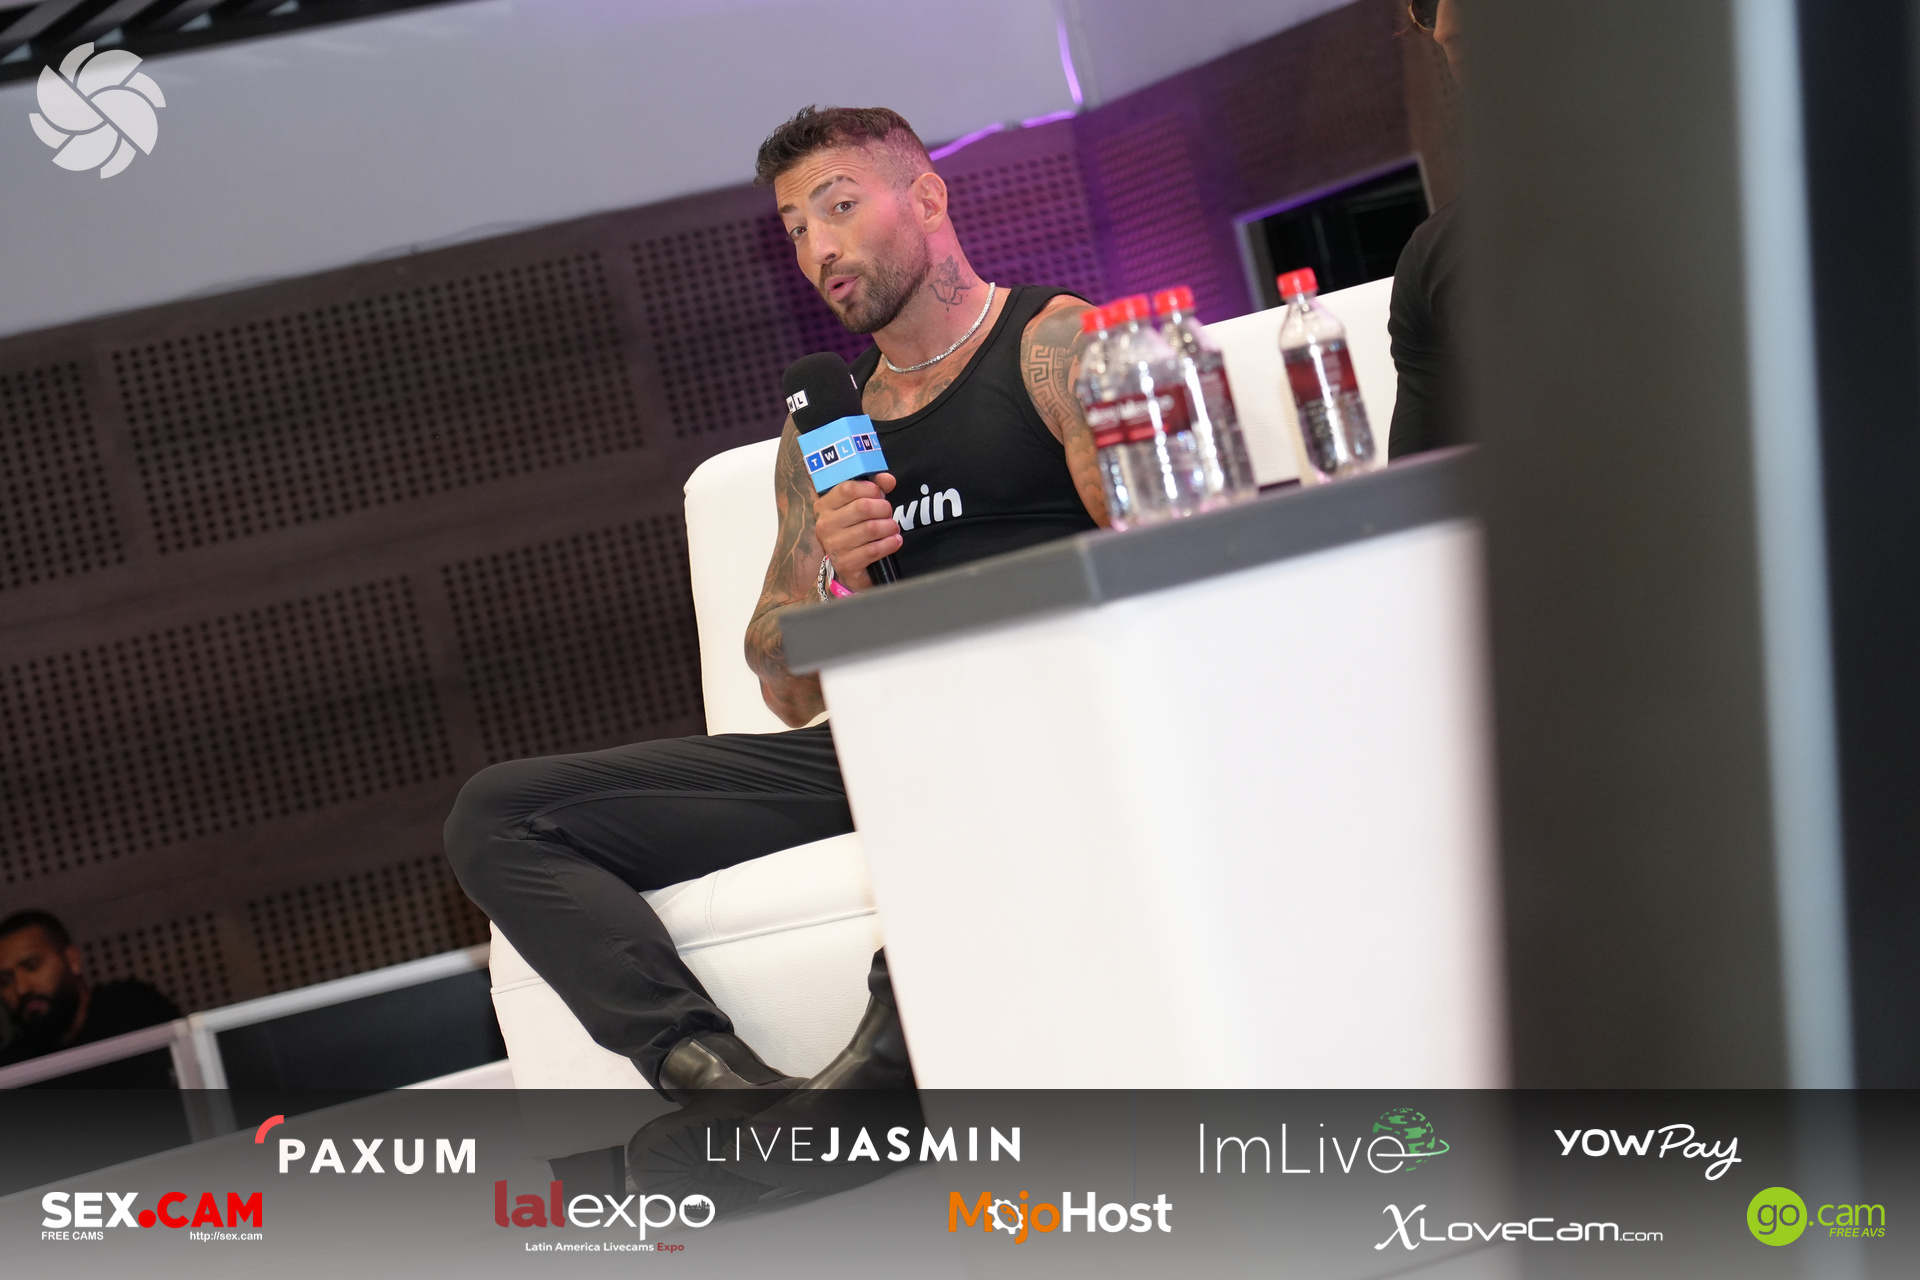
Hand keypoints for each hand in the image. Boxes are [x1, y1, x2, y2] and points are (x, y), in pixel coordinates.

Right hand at [814, 472, 899, 589]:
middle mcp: (825, 525)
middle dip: (883, 508)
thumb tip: (887, 479)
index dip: (870, 489)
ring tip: (892, 528)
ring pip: (871, 528)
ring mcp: (833, 546)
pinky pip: (874, 550)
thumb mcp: (860, 506)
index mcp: (824, 506)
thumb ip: (874, 488)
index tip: (880, 494)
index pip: (847, 488)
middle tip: (888, 513)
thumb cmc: (855, 531)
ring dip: (889, 527)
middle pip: (862, 507)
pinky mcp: (845, 564)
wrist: (850, 567)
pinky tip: (894, 541)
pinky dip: (889, 544)